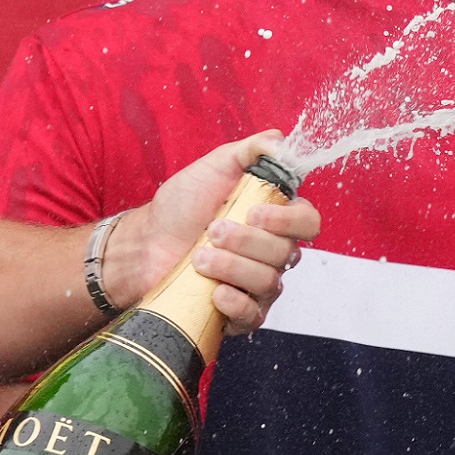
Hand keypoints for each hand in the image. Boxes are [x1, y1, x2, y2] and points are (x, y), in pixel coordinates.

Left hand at [107, 131, 321, 333]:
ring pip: (269, 282)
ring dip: (232, 267)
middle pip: (287, 253)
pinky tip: (214, 291)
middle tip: (212, 231)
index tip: (253, 212)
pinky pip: (254, 315)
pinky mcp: (239, 312)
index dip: (288, 220)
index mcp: (274, 218)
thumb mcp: (213, 167)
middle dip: (247, 242)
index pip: (308, 222)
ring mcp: (257, 284)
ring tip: (199, 258)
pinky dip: (235, 303)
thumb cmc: (180, 206)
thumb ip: (250, 150)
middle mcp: (272, 253)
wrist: (146, 244)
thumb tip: (279, 140)